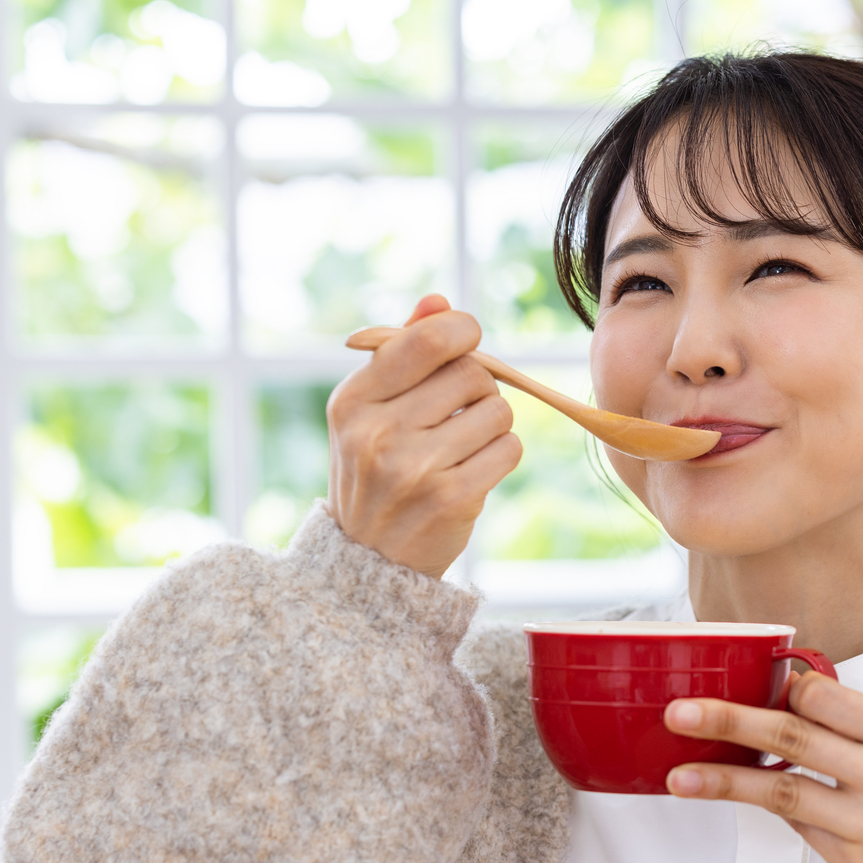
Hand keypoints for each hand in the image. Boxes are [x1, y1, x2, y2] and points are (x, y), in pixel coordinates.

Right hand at [325, 294, 521, 577]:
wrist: (367, 560)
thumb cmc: (375, 469)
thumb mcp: (370, 410)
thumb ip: (403, 350)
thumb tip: (440, 302)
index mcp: (353, 400)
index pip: (428, 339)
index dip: (462, 333)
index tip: (464, 346)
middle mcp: (378, 432)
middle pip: (472, 373)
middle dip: (478, 388)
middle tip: (458, 412)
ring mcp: (414, 468)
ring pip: (498, 410)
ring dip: (493, 424)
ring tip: (463, 444)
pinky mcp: (452, 498)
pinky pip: (509, 448)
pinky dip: (502, 454)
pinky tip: (474, 469)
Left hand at [663, 672, 862, 862]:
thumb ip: (854, 719)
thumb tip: (788, 692)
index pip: (824, 701)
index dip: (784, 693)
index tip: (755, 689)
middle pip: (793, 739)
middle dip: (730, 722)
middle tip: (680, 715)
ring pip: (781, 792)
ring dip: (725, 782)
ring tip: (680, 777)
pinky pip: (797, 827)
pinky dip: (770, 808)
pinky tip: (742, 797)